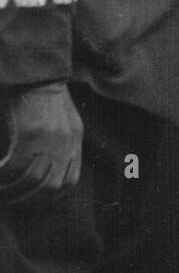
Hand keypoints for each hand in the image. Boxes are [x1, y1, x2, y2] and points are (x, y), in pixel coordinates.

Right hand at [0, 82, 81, 208]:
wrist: (37, 71)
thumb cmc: (46, 94)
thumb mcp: (64, 120)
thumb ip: (62, 143)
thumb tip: (48, 167)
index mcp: (76, 140)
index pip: (70, 181)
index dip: (53, 197)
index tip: (36, 201)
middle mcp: (66, 143)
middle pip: (50, 186)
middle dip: (30, 199)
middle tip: (14, 201)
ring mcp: (49, 139)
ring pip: (31, 179)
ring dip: (13, 190)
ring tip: (2, 191)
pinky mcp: (29, 134)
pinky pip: (14, 166)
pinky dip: (3, 175)